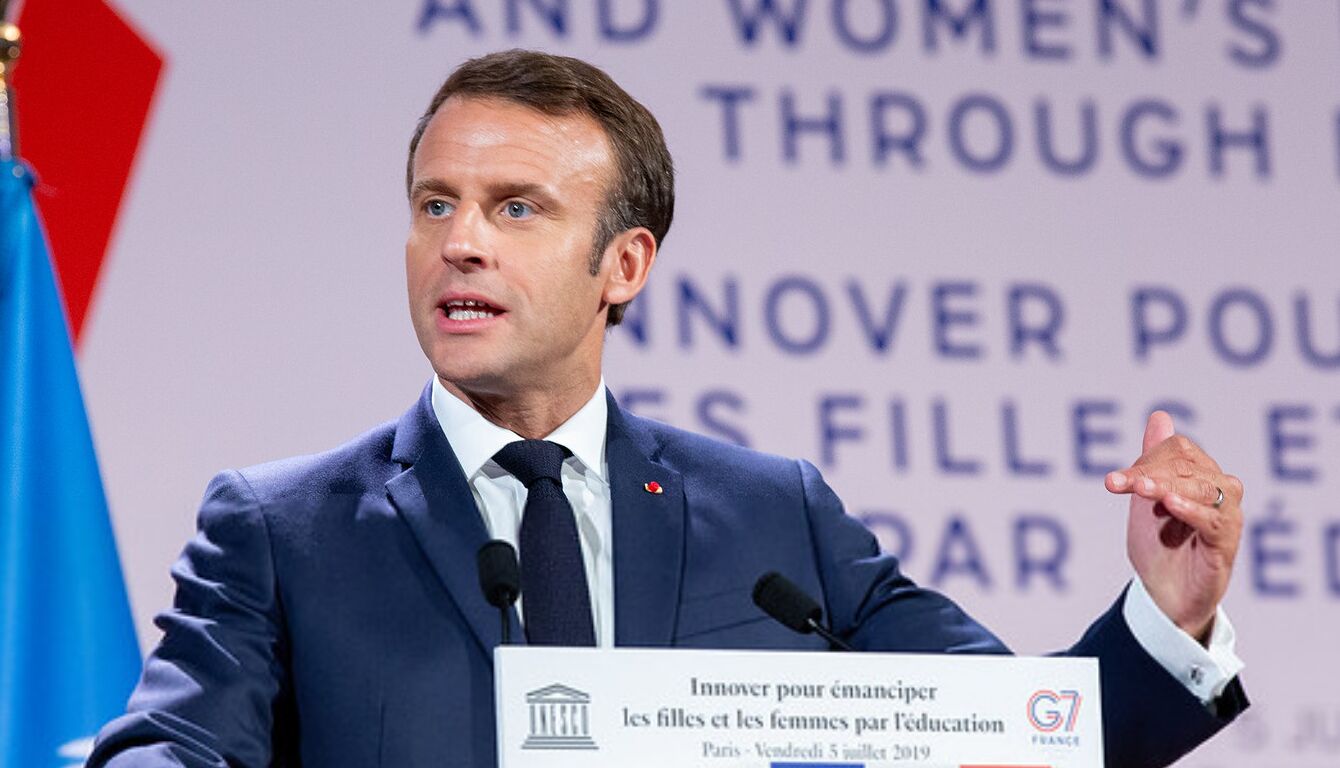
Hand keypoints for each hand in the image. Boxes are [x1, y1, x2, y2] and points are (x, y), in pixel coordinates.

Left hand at [1104, 411, 1243, 642]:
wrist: (1163, 598)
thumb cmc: (1159, 547)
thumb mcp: (1147, 499)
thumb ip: (1152, 460)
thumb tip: (1160, 416)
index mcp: (1200, 477)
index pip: (1178, 450)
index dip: (1145, 460)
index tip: (1113, 483)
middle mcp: (1219, 492)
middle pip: (1188, 465)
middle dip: (1149, 472)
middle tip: (1120, 484)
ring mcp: (1226, 517)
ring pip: (1202, 487)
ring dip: (1167, 485)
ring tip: (1142, 490)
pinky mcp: (1226, 544)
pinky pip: (1214, 519)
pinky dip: (1190, 509)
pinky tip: (1169, 505)